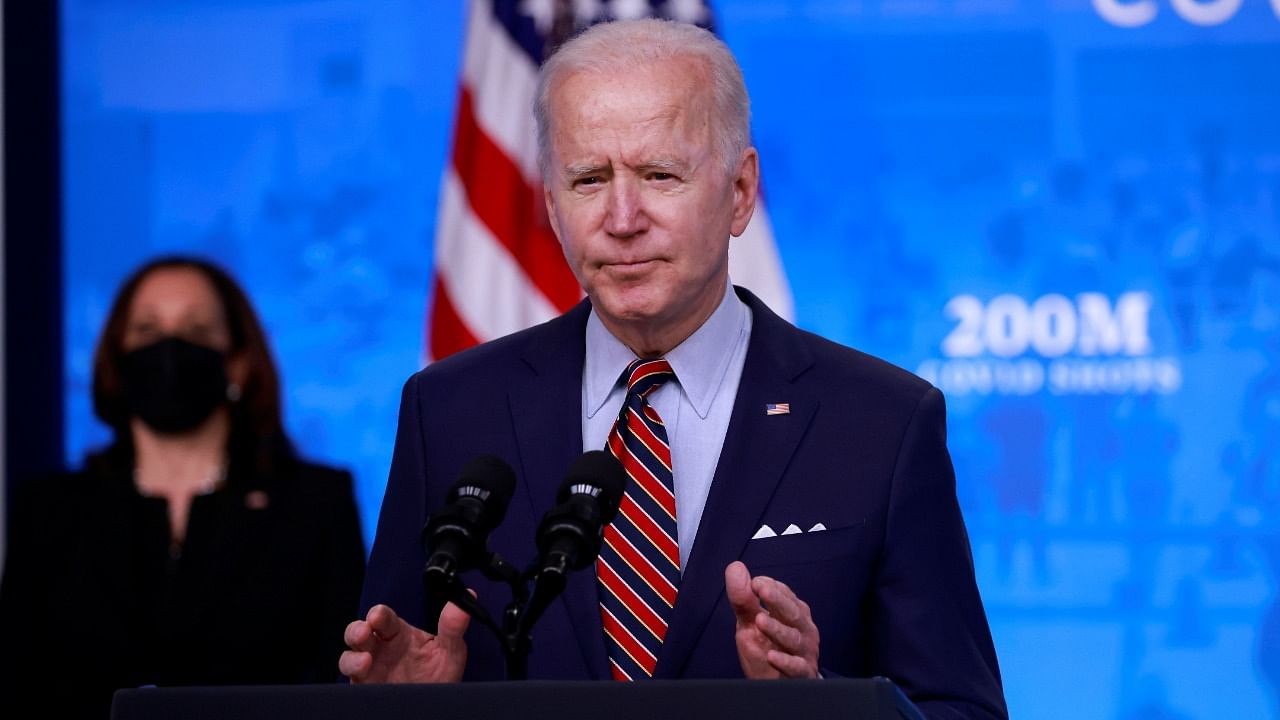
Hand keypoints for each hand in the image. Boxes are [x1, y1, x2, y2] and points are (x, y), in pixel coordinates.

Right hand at [338, 602, 469, 683]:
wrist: (436, 705)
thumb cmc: (440, 675)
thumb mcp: (450, 650)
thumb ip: (453, 626)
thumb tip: (465, 599)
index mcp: (398, 633)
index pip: (383, 617)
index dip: (378, 614)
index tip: (379, 616)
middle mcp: (380, 648)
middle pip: (358, 632)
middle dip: (357, 630)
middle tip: (366, 631)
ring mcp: (371, 668)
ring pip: (349, 656)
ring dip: (352, 656)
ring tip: (365, 661)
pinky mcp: (366, 687)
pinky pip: (351, 679)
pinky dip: (353, 674)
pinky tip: (364, 672)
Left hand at [724, 561, 819, 678]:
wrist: (778, 684)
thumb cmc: (767, 648)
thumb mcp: (750, 622)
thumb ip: (743, 598)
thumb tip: (735, 567)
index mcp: (792, 612)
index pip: (784, 594)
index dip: (770, 586)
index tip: (755, 582)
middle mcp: (802, 628)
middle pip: (792, 612)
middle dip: (777, 600)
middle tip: (760, 588)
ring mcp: (803, 651)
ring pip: (794, 638)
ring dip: (777, 629)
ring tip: (760, 621)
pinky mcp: (802, 674)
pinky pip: (797, 667)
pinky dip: (786, 662)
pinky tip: (772, 656)